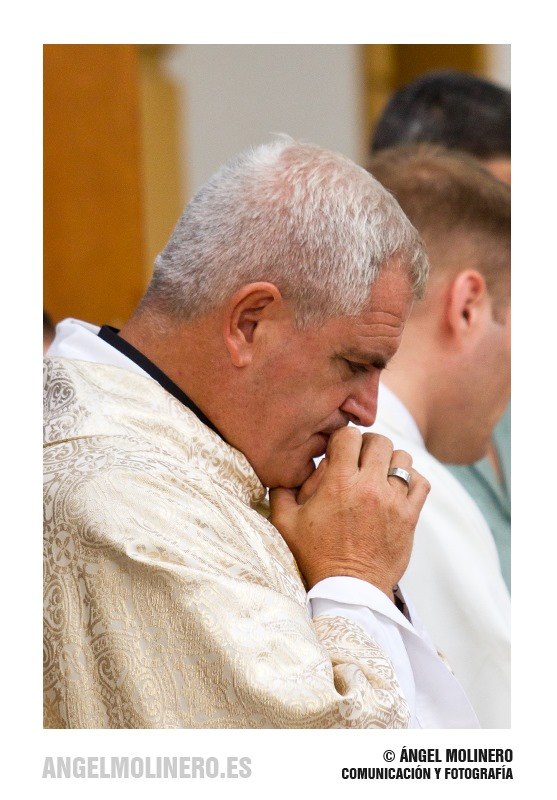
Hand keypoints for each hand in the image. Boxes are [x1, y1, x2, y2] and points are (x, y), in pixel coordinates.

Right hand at [269, 427, 429, 598]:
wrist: (348, 591)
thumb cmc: (314, 556)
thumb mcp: (286, 523)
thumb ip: (282, 490)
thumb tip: (287, 469)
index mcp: (339, 483)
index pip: (349, 436)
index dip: (342, 440)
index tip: (337, 452)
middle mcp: (370, 487)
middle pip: (380, 441)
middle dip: (367, 446)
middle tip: (358, 460)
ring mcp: (394, 502)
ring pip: (403, 459)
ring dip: (390, 462)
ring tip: (378, 475)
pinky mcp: (410, 517)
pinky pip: (421, 483)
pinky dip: (411, 481)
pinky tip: (396, 490)